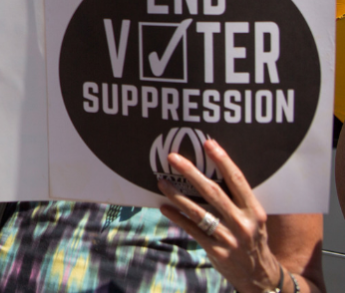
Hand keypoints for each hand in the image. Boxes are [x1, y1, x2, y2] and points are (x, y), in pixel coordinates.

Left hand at [158, 139, 284, 292]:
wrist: (259, 275)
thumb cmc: (251, 238)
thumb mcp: (254, 219)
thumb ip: (238, 200)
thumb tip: (211, 172)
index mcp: (254, 211)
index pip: (237, 180)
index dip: (223, 161)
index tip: (208, 143)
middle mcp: (243, 223)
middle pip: (213, 192)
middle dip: (191, 172)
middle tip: (173, 157)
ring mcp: (229, 238)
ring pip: (197, 211)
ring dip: (176, 195)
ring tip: (160, 181)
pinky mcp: (216, 250)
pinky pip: (192, 229)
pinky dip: (177, 217)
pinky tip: (164, 207)